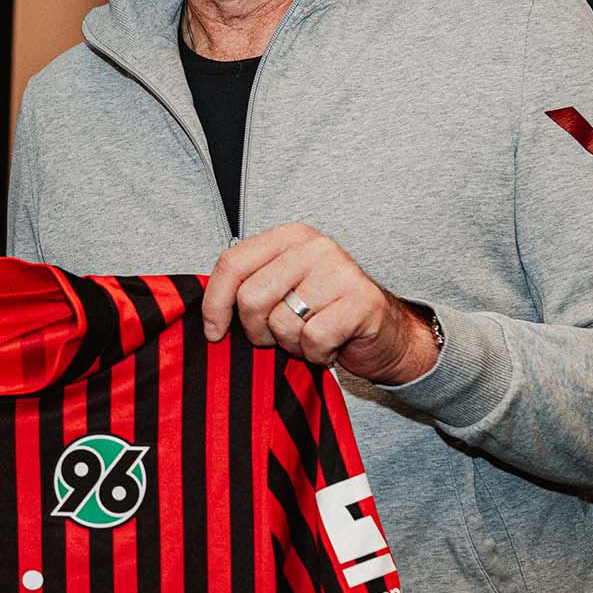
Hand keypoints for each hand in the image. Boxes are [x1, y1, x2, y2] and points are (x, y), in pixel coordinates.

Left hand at [201, 223, 436, 384]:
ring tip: (309, 338)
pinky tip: (330, 348)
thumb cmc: (325, 315)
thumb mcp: (283, 291)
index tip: (214, 332)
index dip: (215, 303)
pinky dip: (317, 355)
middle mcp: (314, 246)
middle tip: (280, 337)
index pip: (232, 263)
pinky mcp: (362, 301)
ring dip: (291, 345)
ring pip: (282, 321)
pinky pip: (313, 339)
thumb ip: (249, 288)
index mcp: (288, 237)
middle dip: (258, 331)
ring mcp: (341, 270)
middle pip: (252, 297)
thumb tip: (205, 314)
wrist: (387, 336)